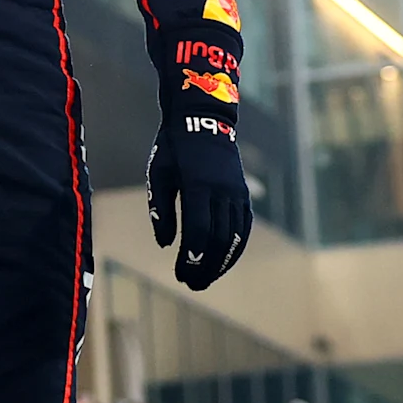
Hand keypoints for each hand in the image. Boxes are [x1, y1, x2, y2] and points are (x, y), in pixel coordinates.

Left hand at [148, 98, 250, 291]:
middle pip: (218, 238)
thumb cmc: (174, 148)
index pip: (199, 229)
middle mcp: (222, 190)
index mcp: (198, 184)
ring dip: (221, 263)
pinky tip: (223, 262)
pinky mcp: (243, 194)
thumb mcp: (158, 173)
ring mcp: (236, 192)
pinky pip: (244, 227)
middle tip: (191, 284)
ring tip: (205, 279)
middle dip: (205, 266)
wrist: (204, 118)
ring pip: (234, 236)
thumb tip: (164, 244)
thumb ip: (160, 209)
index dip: (192, 256)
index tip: (181, 273)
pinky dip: (235, 248)